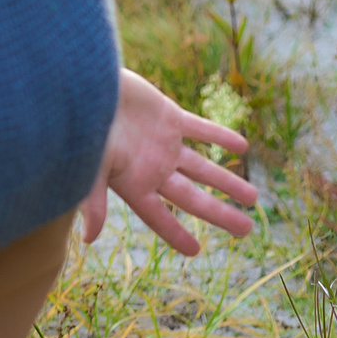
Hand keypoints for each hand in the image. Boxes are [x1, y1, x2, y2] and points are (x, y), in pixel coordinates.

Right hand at [81, 68, 257, 254]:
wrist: (86, 86)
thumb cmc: (83, 128)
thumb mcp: (90, 167)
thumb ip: (94, 202)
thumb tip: (88, 240)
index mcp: (133, 184)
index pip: (158, 216)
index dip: (176, 234)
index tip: (196, 251)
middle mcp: (151, 168)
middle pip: (192, 197)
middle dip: (219, 213)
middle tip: (247, 229)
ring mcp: (163, 143)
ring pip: (202, 168)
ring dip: (227, 181)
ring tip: (253, 198)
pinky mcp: (169, 117)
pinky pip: (201, 130)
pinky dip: (221, 137)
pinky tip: (243, 147)